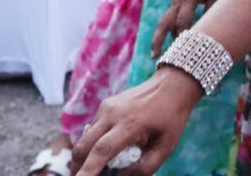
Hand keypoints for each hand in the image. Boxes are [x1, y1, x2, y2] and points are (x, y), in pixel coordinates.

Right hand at [71, 67, 200, 174]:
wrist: (172, 84)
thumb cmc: (171, 117)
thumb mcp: (166, 146)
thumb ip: (144, 167)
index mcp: (130, 124)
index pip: (101, 151)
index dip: (87, 170)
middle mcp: (113, 114)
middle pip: (84, 146)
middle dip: (78, 167)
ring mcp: (107, 107)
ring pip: (85, 138)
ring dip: (85, 155)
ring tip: (97, 167)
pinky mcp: (105, 104)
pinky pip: (92, 128)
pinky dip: (92, 142)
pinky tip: (105, 148)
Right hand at [150, 0, 223, 57]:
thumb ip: (212, 8)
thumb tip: (211, 28)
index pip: (182, 19)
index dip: (182, 34)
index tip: (183, 48)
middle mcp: (178, 2)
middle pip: (164, 22)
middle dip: (158, 39)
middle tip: (155, 56)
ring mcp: (174, 3)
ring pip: (165, 23)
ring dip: (162, 38)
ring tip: (159, 57)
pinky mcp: (175, 5)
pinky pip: (170, 20)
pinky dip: (169, 32)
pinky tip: (172, 44)